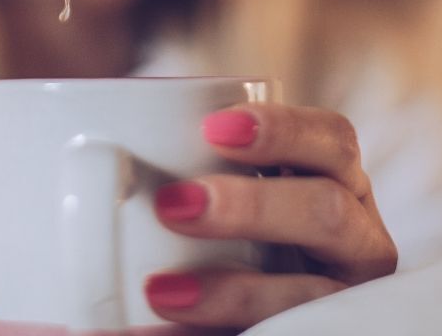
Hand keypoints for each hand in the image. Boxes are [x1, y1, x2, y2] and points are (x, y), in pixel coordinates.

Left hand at [146, 103, 396, 329]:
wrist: (220, 318)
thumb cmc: (213, 246)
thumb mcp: (209, 204)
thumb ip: (178, 178)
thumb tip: (86, 151)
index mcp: (333, 183)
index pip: (331, 140)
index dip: (281, 129)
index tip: (210, 126)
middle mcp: (355, 241)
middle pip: (328, 211)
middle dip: (252, 205)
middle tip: (171, 204)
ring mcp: (344, 301)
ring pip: (314, 293)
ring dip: (236, 290)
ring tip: (160, 291)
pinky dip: (224, 330)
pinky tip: (161, 332)